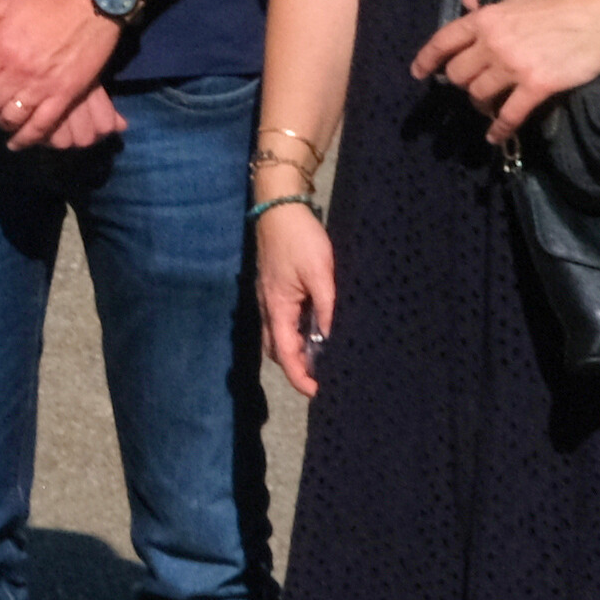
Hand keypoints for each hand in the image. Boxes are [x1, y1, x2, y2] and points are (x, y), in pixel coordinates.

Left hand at [0, 0, 128, 149]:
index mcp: (0, 47)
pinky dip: (27, 138)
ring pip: (11, 117)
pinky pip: (41, 126)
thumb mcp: (3, 7)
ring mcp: (42, 85)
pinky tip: (18, 142)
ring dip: (2, 120)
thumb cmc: (46, 1)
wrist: (94, 2)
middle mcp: (18, 70)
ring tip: (4, 116)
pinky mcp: (65, 95)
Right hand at [254, 200, 337, 397]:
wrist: (278, 208)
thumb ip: (326, 308)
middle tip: (323, 377)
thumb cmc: (299, 239)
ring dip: (296, 350)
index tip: (317, 392)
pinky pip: (282, 320)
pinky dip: (295, 333)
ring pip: (278, 335)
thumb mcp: (320, 274)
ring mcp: (268, 298)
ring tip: (322, 357)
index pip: (285, 354)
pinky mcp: (274, 288)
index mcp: (277, 308)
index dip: (300, 376)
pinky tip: (314, 330)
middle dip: (297, 367)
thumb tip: (331, 339)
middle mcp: (267, 307)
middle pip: (277, 349)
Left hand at [408, 0, 599, 141]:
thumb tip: (470, 2)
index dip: (426, 60)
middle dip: (462, 83)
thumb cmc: (567, 0)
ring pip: (478, 94)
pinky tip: (495, 136)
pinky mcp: (537, 86)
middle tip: (474, 86)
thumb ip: (494, 2)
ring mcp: (513, 66)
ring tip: (489, 106)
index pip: (443, 42)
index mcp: (487, 19)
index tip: (419, 73)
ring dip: (481, 103)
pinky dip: (500, 128)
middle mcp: (493, 43)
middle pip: (457, 74)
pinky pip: (509, 114)